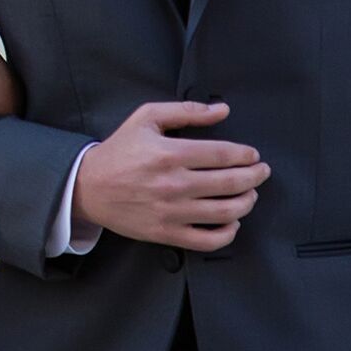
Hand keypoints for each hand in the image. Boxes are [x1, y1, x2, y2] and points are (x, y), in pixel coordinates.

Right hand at [70, 100, 269, 251]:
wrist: (89, 187)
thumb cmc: (120, 151)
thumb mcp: (147, 118)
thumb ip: (187, 111)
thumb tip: (222, 110)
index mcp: (170, 154)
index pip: (223, 154)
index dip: (245, 155)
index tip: (253, 156)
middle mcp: (173, 184)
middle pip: (230, 183)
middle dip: (254, 177)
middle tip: (261, 172)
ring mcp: (171, 212)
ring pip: (225, 212)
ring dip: (247, 202)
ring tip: (250, 194)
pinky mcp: (166, 233)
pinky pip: (207, 240)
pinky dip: (227, 233)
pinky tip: (232, 222)